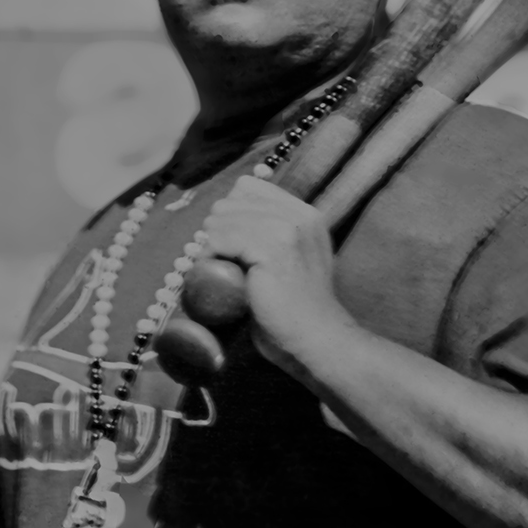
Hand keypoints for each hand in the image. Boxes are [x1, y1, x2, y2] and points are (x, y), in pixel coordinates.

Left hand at [194, 178, 344, 383]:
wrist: (316, 341)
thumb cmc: (295, 313)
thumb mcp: (287, 263)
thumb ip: (267, 237)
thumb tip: (221, 219)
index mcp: (305, 214)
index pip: (248, 187)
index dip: (230, 213)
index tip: (228, 244)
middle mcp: (299, 214)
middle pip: (232, 199)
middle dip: (218, 228)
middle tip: (219, 261)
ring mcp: (287, 228)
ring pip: (223, 217)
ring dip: (211, 243)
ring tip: (217, 271)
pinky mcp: (272, 248)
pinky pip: (221, 238)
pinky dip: (211, 256)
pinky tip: (218, 276)